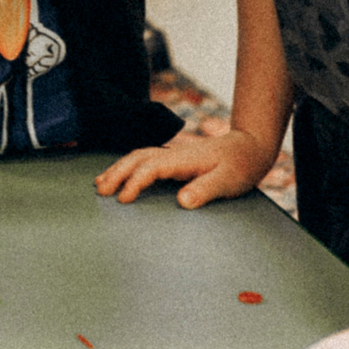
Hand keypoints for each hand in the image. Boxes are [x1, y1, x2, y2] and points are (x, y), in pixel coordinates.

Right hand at [93, 126, 277, 207]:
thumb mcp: (228, 181)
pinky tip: (122, 174)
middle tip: (100, 191)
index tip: (123, 199)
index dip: (135, 182)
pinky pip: (144, 159)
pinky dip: (128, 166)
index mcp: (184, 159)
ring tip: (100, 183)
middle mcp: (174, 154)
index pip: (151, 167)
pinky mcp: (174, 159)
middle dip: (116, 173)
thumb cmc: (240, 166)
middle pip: (137, 158)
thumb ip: (205, 190)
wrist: (248, 148)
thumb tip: (182, 201)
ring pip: (138, 156)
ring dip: (118, 168)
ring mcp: (172, 154)